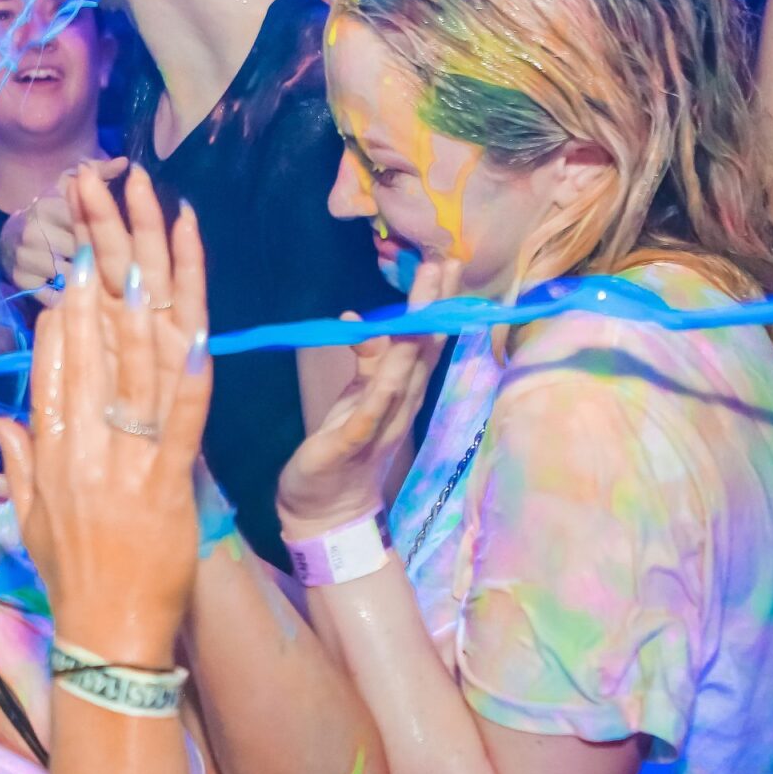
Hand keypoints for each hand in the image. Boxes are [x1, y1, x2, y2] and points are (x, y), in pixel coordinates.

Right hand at [0, 166, 212, 667]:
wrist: (107, 636)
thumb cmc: (72, 577)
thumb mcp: (30, 517)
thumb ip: (16, 459)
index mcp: (49, 455)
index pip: (50, 371)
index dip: (62, 317)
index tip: (71, 269)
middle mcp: (82, 451)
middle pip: (89, 354)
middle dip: (95, 286)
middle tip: (100, 229)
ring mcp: (125, 465)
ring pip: (133, 372)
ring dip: (144, 308)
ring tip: (148, 252)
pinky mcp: (168, 485)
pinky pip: (182, 420)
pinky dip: (192, 376)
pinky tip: (201, 330)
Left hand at [276, 257, 457, 537]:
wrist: (326, 510)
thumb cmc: (343, 449)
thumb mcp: (355, 397)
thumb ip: (366, 361)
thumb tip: (362, 320)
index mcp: (399, 390)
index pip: (423, 340)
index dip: (435, 302)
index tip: (446, 262)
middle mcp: (398, 405)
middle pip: (421, 351)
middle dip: (433, 307)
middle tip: (443, 263)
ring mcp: (378, 426)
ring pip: (402, 379)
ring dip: (413, 341)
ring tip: (422, 304)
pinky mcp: (351, 446)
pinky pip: (369, 415)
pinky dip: (380, 392)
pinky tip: (390, 370)